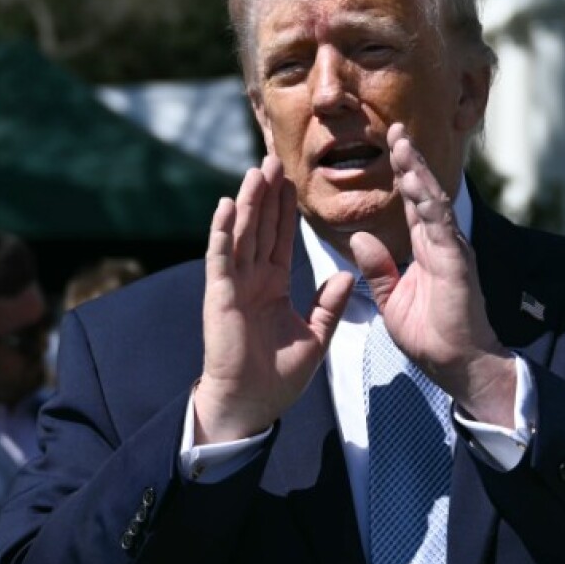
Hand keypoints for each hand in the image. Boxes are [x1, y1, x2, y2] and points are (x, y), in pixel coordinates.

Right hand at [194, 156, 352, 442]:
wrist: (251, 405)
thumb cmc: (278, 377)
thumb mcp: (315, 337)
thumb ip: (328, 306)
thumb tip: (345, 276)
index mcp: (272, 286)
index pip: (280, 238)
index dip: (285, 209)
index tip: (291, 180)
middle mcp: (251, 279)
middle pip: (261, 227)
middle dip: (267, 194)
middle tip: (273, 158)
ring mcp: (234, 286)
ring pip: (242, 234)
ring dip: (247, 202)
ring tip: (256, 170)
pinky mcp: (219, 297)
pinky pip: (221, 258)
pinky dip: (222, 231)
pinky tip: (226, 205)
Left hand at [349, 124, 515, 426]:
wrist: (457, 366)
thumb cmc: (430, 337)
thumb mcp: (392, 299)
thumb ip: (378, 267)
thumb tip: (359, 236)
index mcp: (426, 249)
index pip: (412, 203)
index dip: (402, 174)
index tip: (391, 145)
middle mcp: (441, 243)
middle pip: (423, 193)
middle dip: (410, 161)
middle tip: (396, 129)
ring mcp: (451, 250)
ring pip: (433, 202)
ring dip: (418, 173)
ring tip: (403, 145)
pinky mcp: (456, 263)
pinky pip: (441, 227)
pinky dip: (429, 203)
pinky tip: (417, 182)